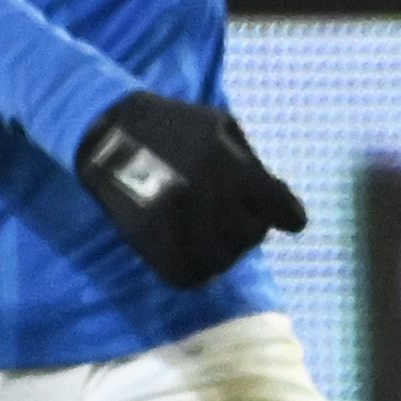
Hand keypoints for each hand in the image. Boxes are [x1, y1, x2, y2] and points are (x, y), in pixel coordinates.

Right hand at [73, 93, 309, 286]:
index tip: (290, 219)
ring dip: (227, 249)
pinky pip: (190, 275)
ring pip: (224, 260)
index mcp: (229, 165)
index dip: (289, 215)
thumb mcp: (222, 127)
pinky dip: (200, 268)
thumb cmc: (174, 125)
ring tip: (217, 231)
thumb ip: (252, 162)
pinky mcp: (150, 243)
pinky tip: (198, 250)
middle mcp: (206, 197)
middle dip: (253, 226)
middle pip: (252, 236)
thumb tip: (278, 197)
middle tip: (240, 215)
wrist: (110, 135)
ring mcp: (176, 224)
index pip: (280, 209)